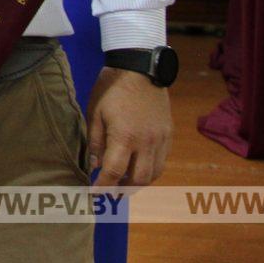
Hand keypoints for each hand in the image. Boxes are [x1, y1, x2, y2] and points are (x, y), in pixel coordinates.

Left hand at [87, 67, 171, 186]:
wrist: (140, 68)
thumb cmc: (112, 88)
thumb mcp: (95, 112)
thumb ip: (95, 142)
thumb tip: (95, 166)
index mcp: (124, 137)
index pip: (113, 172)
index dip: (103, 186)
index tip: (94, 194)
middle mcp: (146, 143)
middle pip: (138, 180)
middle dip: (123, 190)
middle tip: (110, 192)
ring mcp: (160, 140)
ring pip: (154, 174)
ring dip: (138, 183)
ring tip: (124, 183)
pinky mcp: (168, 135)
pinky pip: (162, 162)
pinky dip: (150, 171)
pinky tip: (139, 168)